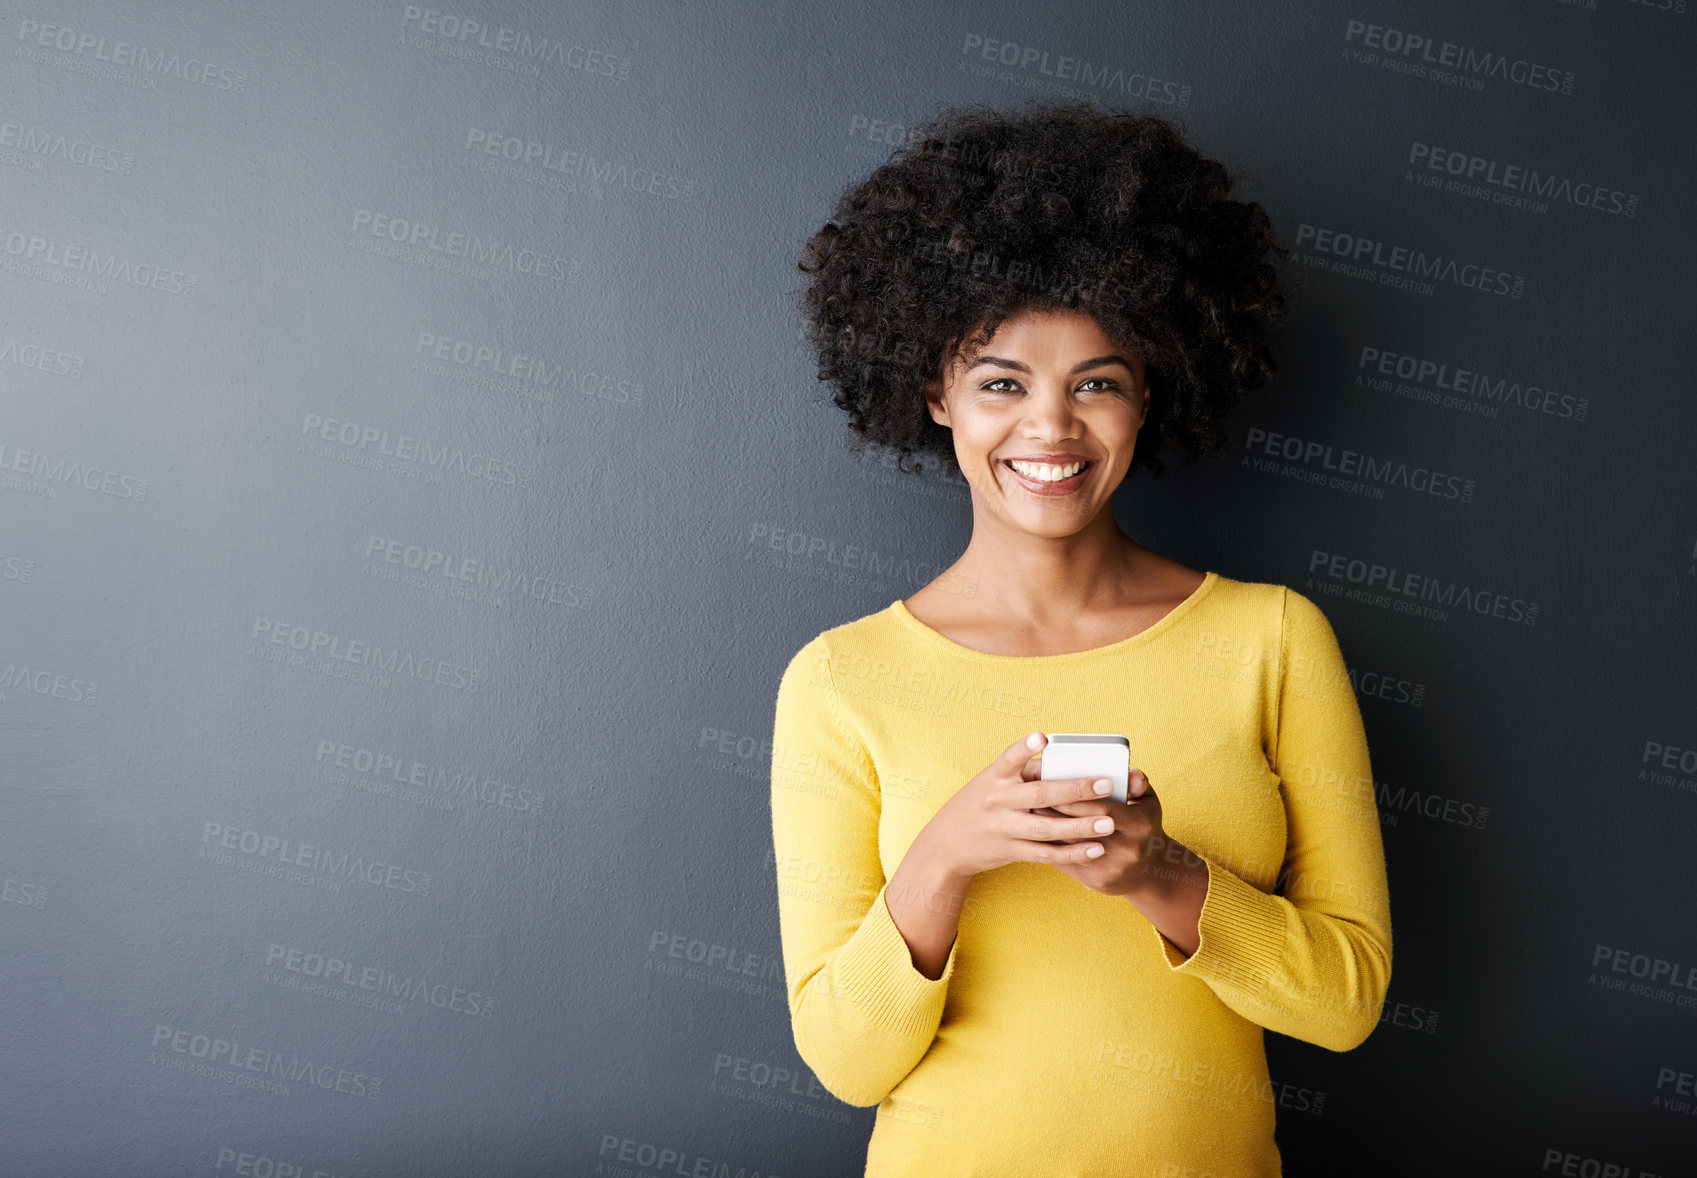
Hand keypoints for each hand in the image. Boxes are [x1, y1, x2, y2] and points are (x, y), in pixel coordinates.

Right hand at [916, 731, 1121, 880]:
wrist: (945, 844)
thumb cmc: (978, 804)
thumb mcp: (990, 782)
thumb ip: (1022, 773)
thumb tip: (1063, 763)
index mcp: (994, 777)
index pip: (1009, 759)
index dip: (1024, 748)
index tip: (1041, 738)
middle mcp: (997, 801)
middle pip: (1039, 795)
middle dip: (1075, 790)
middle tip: (1105, 785)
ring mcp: (1003, 828)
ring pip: (1046, 828)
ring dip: (1080, 826)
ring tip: (1109, 823)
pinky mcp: (1010, 851)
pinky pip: (1045, 854)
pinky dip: (1071, 853)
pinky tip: (1094, 849)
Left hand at [1030, 765, 1167, 897]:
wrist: (1148, 870)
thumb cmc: (1143, 827)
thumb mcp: (1147, 802)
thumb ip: (1138, 783)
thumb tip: (1130, 773)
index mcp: (1140, 826)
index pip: (1102, 809)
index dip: (1076, 798)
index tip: (1052, 784)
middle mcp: (1127, 850)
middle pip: (1082, 828)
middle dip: (1055, 812)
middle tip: (1032, 796)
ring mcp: (1111, 869)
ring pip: (1071, 847)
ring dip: (1048, 829)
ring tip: (1029, 812)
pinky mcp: (1097, 882)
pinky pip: (1068, 863)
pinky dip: (1050, 847)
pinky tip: (1035, 833)